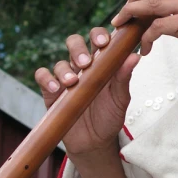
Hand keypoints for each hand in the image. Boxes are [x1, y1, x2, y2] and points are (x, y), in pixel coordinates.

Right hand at [34, 27, 139, 161]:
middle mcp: (82, 67)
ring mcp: (66, 78)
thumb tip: (135, 56)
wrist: (94, 142)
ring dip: (65, 69)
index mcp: (102, 63)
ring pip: (60, 62)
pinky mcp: (51, 91)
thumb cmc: (110, 116)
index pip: (98, 39)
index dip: (99, 35)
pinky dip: (46, 79)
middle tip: (86, 62)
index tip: (104, 42)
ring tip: (72, 82)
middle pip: (75, 43)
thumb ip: (124, 77)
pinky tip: (55, 88)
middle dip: (78, 48)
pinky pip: (42, 76)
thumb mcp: (120, 98)